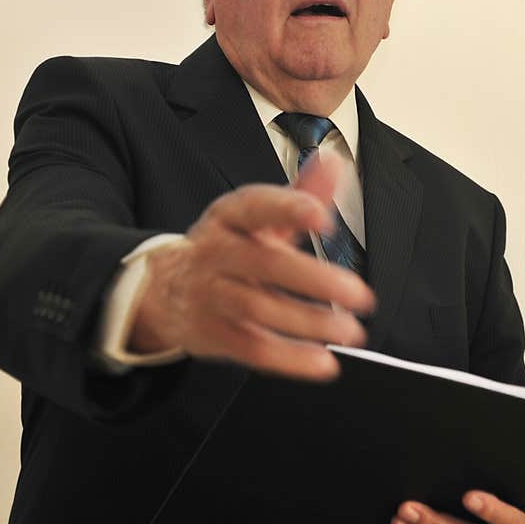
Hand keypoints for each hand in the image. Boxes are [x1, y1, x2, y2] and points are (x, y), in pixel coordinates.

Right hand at [129, 154, 374, 379]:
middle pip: (264, 264)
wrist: (164, 287)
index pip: (256, 207)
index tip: (322, 217)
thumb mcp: (257, 215)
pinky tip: (323, 362)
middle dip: (314, 279)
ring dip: (308, 322)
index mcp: (229, 216)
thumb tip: (334, 161)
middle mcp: (216, 252)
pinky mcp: (212, 334)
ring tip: (351, 330)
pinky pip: (251, 347)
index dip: (289, 209)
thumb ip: (300, 193)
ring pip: (258, 309)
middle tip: (360, 294)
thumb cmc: (229, 245)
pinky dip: (289, 358)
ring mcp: (211, 295)